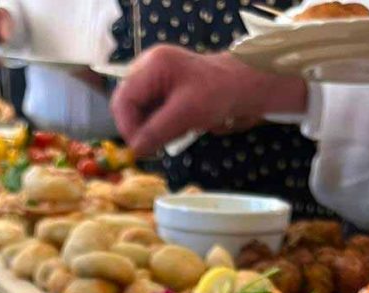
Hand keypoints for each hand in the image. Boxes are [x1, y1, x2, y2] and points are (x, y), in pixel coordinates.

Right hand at [110, 46, 306, 155]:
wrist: (244, 87)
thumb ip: (157, 131)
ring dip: (149, 128)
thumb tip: (135, 151)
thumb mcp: (187, 114)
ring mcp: (154, 78)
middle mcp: (148, 68)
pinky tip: (176, 128)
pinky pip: (150, 113)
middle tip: (152, 147)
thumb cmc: (219, 94)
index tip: (139, 149)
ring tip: (171, 134)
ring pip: (138, 112)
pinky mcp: (162, 90)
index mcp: (152, 65)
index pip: (123, 100)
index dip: (127, 127)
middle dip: (138, 128)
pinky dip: (158, 126)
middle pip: (127, 105)